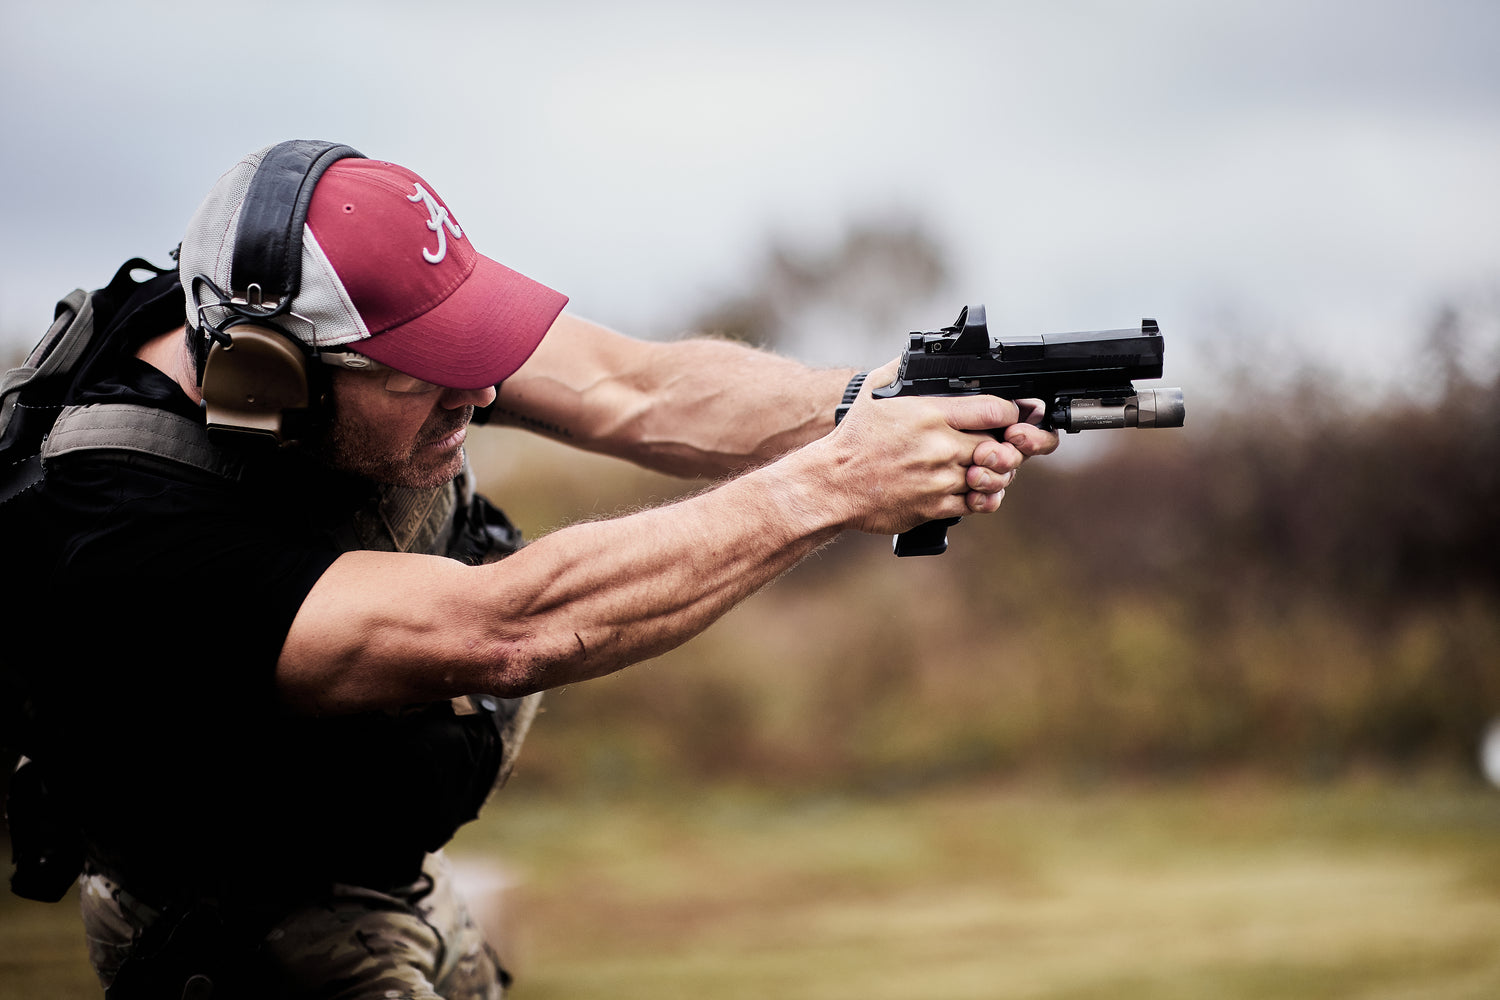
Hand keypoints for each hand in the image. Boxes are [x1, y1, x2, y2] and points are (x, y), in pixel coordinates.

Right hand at [823, 359, 1058, 534]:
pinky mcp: (934, 507)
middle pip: (998, 445)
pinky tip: (969, 487)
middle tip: (993, 443)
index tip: (1005, 416)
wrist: (832, 483)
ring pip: (991, 476)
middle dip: (1001, 444)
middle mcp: (941, 447)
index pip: (995, 410)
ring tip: (980, 466)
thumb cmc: (854, 438)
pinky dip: (979, 497)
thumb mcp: (875, 391)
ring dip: (992, 472)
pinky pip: (975, 504)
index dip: (1010, 413)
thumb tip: (919, 355)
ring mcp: (939, 479)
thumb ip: (903, 370)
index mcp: (931, 415)